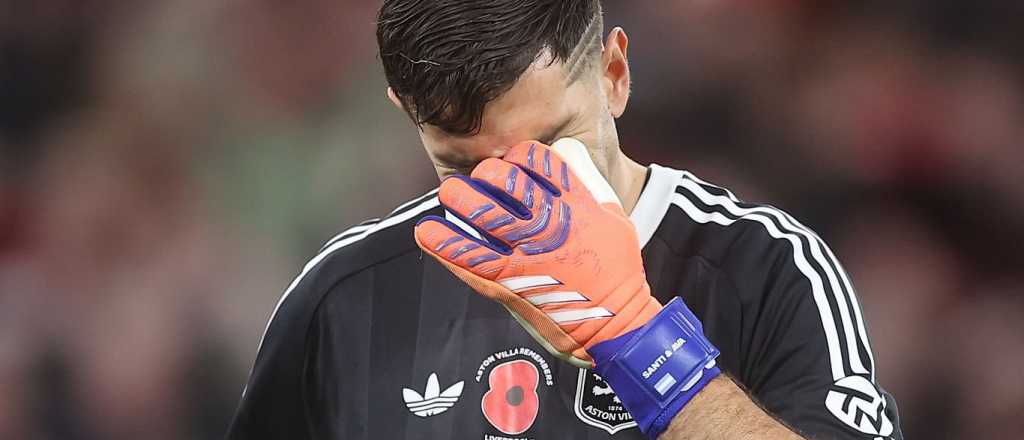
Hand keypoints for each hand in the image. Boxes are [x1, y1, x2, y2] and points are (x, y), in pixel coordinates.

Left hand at [415, 139, 720, 437]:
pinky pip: (467, 256)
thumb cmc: (617, 268)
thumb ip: (586, 177)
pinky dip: (442, 243)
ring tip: (448, 196)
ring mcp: (525, 252)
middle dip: (483, 173)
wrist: (614, 322)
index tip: (512, 165)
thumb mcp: (613, 212)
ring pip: (480, 213)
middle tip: (476, 180)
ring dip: (457, 199)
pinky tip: (427, 232)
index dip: (517, 155)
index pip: (534, 158)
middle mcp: (547, 222)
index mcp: (574, 202)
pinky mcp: (507, 282)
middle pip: (501, 179)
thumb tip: (563, 146)